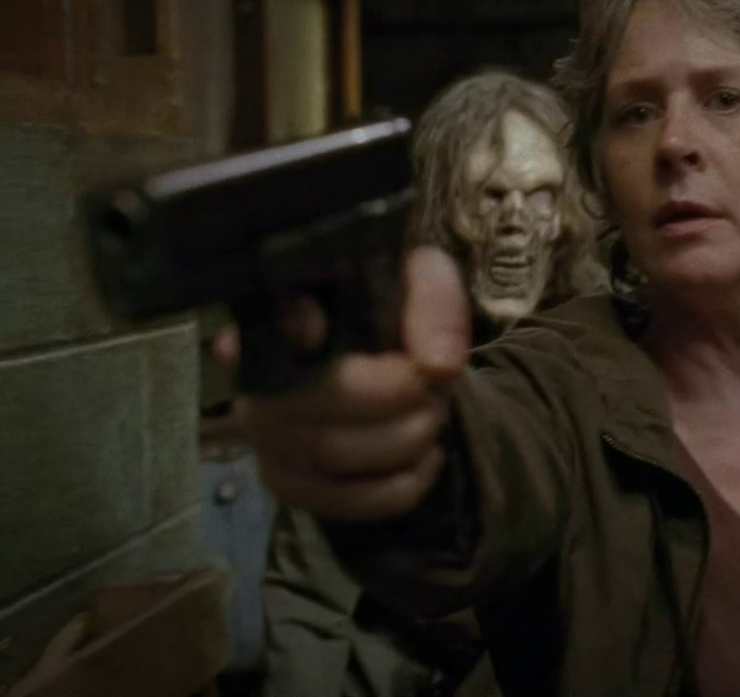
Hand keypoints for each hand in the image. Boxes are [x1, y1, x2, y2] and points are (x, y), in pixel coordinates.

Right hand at [214, 246, 470, 521]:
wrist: (396, 368)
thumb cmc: (395, 312)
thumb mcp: (425, 281)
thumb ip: (435, 302)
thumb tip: (438, 366)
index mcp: (280, 315)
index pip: (268, 322)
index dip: (295, 327)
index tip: (324, 327)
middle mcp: (256, 381)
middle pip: (324, 398)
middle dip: (401, 396)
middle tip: (434, 386)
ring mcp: (267, 439)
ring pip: (337, 455)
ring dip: (408, 438)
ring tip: (432, 414)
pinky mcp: (292, 486)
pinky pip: (349, 503)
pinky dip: (404, 485)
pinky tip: (426, 458)